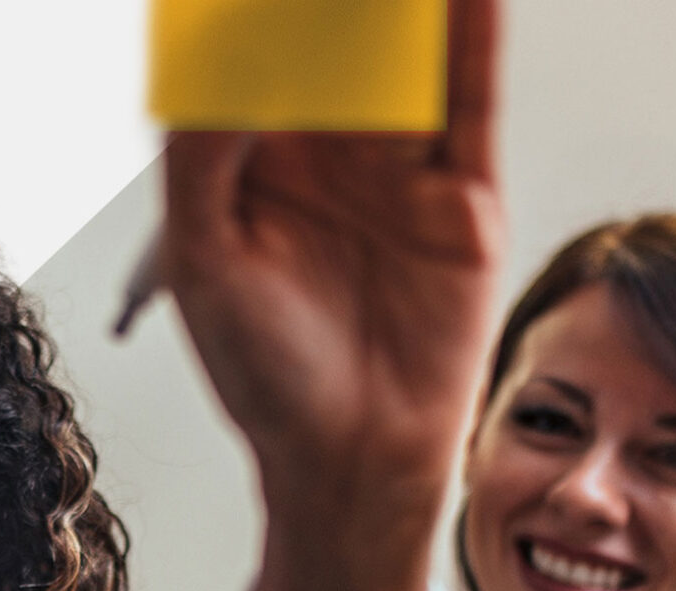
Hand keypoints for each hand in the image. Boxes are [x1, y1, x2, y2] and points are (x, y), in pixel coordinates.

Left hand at [159, 0, 504, 590]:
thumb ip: (200, 158)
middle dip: (330, 1)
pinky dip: (475, 41)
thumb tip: (219, 69)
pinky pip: (470, 103)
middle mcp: (331, 152)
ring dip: (402, 5)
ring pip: (404, 57)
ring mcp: (400, 167)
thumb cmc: (265, 376)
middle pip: (337, 39)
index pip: (256, 52)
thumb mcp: (203, 260)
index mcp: (255, 158)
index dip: (252, 11)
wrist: (350, 459)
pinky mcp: (463, 195)